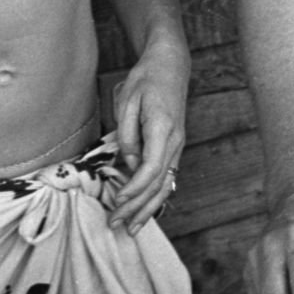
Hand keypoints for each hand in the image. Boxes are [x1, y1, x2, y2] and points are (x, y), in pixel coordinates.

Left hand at [108, 37, 188, 232]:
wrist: (170, 65)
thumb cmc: (146, 79)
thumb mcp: (128, 100)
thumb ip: (127, 133)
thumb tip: (128, 161)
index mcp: (163, 129)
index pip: (151, 168)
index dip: (134, 188)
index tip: (117, 200)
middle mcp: (175, 141)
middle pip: (159, 183)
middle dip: (137, 207)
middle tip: (116, 224)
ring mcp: (177, 145)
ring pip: (165, 185)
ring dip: (148, 208)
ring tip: (132, 228)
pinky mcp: (174, 147)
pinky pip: (166, 177)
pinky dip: (155, 196)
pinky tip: (145, 210)